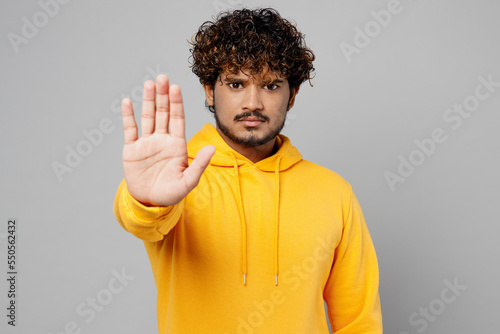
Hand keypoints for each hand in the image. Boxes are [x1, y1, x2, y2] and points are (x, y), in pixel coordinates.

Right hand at [120, 74, 214, 206]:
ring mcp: (146, 143)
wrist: (150, 202)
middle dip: (163, 95)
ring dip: (148, 100)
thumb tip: (212, 148)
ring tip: (149, 84)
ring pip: (148, 117)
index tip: (176, 88)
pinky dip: (128, 116)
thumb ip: (199, 164)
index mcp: (177, 144)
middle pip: (163, 113)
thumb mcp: (188, 181)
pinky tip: (128, 102)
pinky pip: (130, 129)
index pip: (177, 119)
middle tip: (162, 78)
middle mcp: (162, 139)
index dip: (177, 103)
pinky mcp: (131, 149)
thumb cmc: (172, 193)